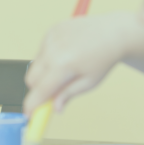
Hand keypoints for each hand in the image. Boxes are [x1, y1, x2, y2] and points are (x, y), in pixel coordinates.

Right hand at [23, 12, 143, 115]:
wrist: (114, 32)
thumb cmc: (104, 58)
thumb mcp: (89, 83)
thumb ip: (67, 95)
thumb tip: (54, 108)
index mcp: (63, 64)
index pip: (39, 90)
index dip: (32, 104)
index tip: (29, 114)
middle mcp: (52, 49)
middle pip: (31, 79)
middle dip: (39, 89)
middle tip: (54, 93)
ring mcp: (50, 38)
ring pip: (35, 65)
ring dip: (44, 73)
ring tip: (67, 69)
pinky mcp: (50, 31)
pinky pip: (41, 52)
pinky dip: (48, 59)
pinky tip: (66, 55)